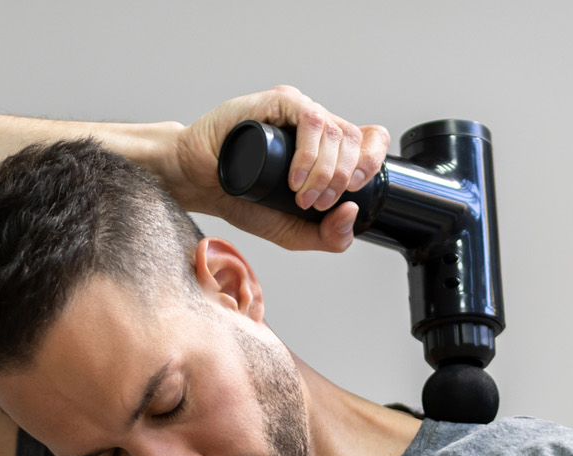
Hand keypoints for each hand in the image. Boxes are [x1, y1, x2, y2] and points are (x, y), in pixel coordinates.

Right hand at [170, 85, 389, 252]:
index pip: (369, 140)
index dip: (372, 162)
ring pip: (336, 130)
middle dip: (342, 180)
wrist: (199, 184)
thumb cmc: (241, 201)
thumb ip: (327, 236)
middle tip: (313, 204)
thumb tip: (353, 212)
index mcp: (327, 147)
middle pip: (355, 139)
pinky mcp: (279, 102)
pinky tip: (294, 177)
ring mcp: (298, 110)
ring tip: (300, 196)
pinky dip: (310, 153)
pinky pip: (311, 119)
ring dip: (326, 172)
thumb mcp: (292, 233)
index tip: (355, 189)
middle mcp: (316, 125)